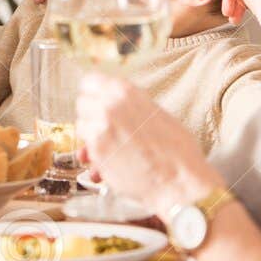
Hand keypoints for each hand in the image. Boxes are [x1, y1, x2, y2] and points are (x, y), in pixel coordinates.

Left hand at [76, 72, 221, 214]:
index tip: (97, 104)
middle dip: (90, 116)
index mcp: (125, 91)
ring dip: (90, 137)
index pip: (90, 81)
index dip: (93, 95)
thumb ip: (130, 107)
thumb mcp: (156, 113)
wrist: (179, 179)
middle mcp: (109, 104)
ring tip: (110, 148)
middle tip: (104, 128)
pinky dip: (93, 159)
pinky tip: (108, 166)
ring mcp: (100, 126)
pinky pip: (84, 151)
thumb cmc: (176, 150)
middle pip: (82, 103)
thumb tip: (113, 107)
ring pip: (81, 125)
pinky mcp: (97, 150)